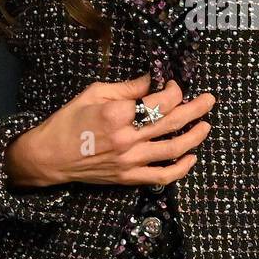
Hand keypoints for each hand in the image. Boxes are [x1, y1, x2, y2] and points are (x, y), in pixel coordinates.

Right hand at [4, 73, 215, 188]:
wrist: (49, 157)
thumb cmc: (68, 121)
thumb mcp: (93, 93)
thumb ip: (126, 88)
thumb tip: (152, 80)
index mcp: (117, 114)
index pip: (159, 101)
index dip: (174, 91)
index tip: (174, 85)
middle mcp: (127, 138)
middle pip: (172, 122)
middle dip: (195, 109)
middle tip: (209, 100)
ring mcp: (129, 161)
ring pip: (173, 149)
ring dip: (194, 137)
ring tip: (206, 125)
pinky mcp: (128, 178)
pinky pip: (162, 176)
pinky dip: (181, 169)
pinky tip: (191, 158)